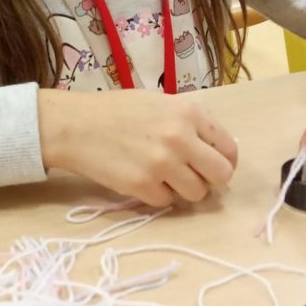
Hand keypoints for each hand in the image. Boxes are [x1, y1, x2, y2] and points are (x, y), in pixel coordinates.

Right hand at [38, 89, 237, 206]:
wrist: (75, 125)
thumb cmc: (118, 111)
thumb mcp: (161, 103)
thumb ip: (190, 123)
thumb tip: (214, 151)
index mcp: (190, 113)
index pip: (229, 148)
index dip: (224, 161)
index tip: (214, 166)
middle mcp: (181, 138)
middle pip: (221, 175)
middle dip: (211, 180)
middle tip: (195, 177)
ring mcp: (162, 164)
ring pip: (196, 194)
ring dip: (184, 190)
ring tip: (165, 178)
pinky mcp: (142, 186)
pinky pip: (166, 202)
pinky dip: (158, 196)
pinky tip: (143, 180)